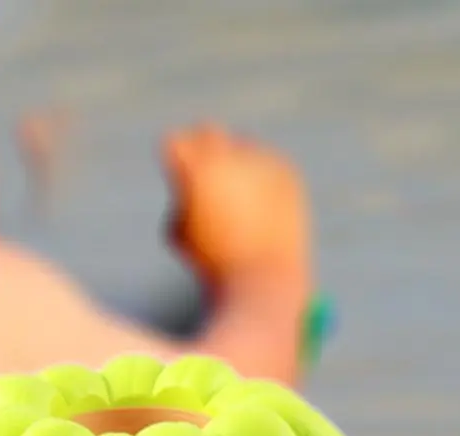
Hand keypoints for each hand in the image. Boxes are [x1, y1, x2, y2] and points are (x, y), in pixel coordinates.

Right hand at [163, 124, 309, 290]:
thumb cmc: (212, 264)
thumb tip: (189, 169)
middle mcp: (230, 157)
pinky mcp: (286, 172)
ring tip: (234, 207)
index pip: (174, 141)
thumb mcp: (179, 232)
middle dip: (202, 151)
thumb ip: (181, 193)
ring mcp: (261, 162)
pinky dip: (259, 180)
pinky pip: (267, 163)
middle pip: (207, 131)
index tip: (178, 177)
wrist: (263, 280)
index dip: (174, 160)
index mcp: (196, 171)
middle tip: (203, 181)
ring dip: (232, 164)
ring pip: (240, 144)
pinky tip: (257, 211)